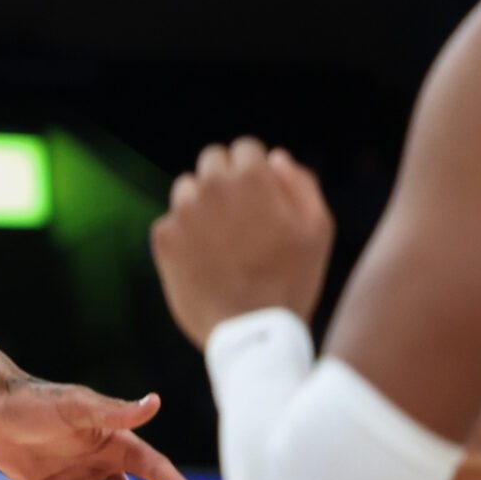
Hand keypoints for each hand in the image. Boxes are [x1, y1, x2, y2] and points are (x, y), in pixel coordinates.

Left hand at [149, 136, 334, 348]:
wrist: (252, 331)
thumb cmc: (292, 280)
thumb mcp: (317, 231)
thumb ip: (300, 184)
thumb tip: (276, 157)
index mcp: (251, 179)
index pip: (246, 148)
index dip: (256, 171)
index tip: (262, 194)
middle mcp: (211, 186)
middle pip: (213, 161)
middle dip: (227, 181)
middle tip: (244, 218)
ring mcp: (183, 210)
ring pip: (189, 188)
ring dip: (203, 205)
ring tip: (226, 243)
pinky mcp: (163, 236)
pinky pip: (173, 221)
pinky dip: (186, 235)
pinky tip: (207, 261)